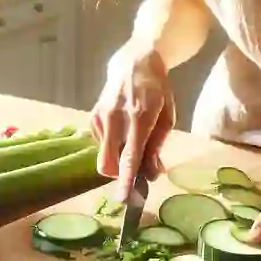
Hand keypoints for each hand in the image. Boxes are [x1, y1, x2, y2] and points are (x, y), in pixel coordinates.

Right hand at [91, 45, 174, 197]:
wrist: (134, 62)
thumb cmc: (157, 90)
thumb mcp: (167, 117)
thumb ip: (157, 147)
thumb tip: (151, 174)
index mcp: (141, 117)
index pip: (130, 156)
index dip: (126, 180)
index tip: (122, 198)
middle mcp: (117, 117)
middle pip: (109, 162)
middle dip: (119, 175)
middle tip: (134, 170)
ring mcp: (102, 115)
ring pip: (103, 156)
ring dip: (117, 159)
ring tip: (131, 139)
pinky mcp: (93, 115)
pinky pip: (101, 144)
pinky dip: (112, 145)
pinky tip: (121, 128)